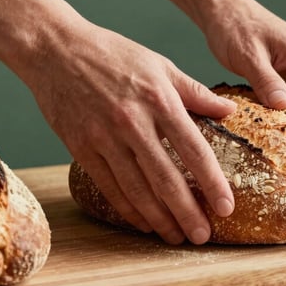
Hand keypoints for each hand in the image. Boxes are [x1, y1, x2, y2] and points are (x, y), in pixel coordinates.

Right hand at [24, 18, 236, 244]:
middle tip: (203, 237)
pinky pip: (109, 186)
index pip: (194, 150)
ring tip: (175, 237)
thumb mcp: (160, 64)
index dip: (212, 183)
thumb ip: (195, 91)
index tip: (226, 207)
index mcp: (159, 99)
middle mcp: (133, 121)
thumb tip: (229, 110)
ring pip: (137, 189)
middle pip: (166, 178)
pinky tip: (143, 222)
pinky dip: (127, 209)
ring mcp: (104, 137)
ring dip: (159, 218)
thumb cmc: (112, 53)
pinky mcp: (80, 147)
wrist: (55, 48)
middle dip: (187, 213)